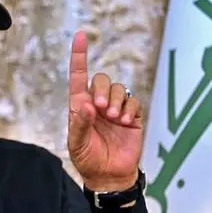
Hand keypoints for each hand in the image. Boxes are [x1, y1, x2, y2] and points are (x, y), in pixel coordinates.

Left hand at [67, 31, 143, 191]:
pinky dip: (130, 108)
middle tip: (102, 109)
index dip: (79, 56)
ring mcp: (115, 109)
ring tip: (114, 118)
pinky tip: (125, 121)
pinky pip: (133, 101)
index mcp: (80, 106)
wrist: (109, 176)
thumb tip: (87, 105)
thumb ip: (81, 124)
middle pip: (100, 79)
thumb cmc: (88, 159)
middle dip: (102, 90)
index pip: (78, 76)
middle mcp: (97, 104)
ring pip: (118, 89)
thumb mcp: (77, 144)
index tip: (80, 36)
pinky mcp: (132, 117)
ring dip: (116, 100)